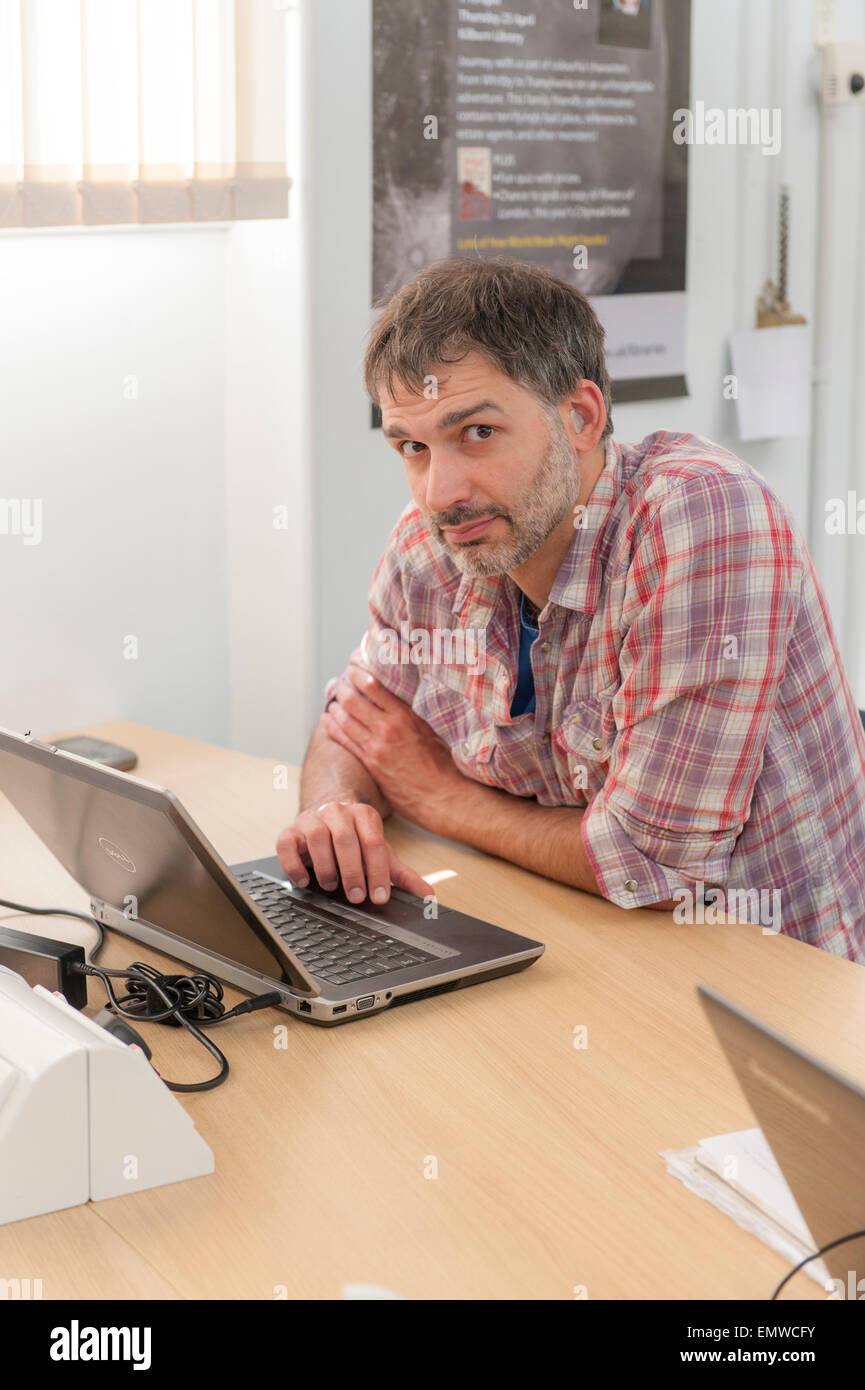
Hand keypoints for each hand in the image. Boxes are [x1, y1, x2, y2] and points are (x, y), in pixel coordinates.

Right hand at [275, 798, 429, 904]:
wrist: (327, 815)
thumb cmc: (356, 839)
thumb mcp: (380, 853)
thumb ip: (402, 874)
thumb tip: (428, 896)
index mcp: (364, 815)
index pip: (374, 843)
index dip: (378, 872)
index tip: (379, 897)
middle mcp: (337, 812)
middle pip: (345, 839)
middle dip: (352, 871)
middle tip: (356, 896)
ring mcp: (312, 819)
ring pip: (317, 837)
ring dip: (325, 865)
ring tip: (330, 885)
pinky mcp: (290, 830)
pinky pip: (287, 844)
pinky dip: (293, 864)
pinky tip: (303, 880)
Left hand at [322, 664, 462, 827]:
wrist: (441, 796)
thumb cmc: (441, 763)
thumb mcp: (429, 730)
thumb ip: (408, 715)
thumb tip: (393, 701)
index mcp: (404, 716)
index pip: (373, 686)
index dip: (357, 674)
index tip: (352, 669)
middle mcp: (386, 729)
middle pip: (352, 701)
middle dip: (343, 689)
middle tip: (341, 684)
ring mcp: (375, 747)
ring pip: (344, 720)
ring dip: (335, 707)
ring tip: (333, 700)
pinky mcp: (369, 764)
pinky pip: (344, 740)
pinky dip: (333, 727)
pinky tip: (327, 720)